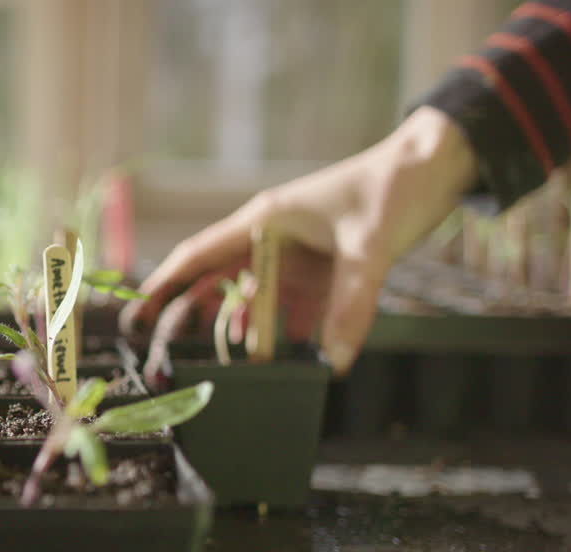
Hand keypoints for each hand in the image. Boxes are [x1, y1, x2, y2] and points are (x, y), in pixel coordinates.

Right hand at [120, 107, 476, 383]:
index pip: (199, 257)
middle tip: (165, 352)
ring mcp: (293, 254)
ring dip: (238, 329)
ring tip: (222, 365)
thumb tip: (335, 361)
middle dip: (189, 316)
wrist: (433, 168)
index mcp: (264, 221)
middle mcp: (270, 238)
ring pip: (250, 298)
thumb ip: (350, 303)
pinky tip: (275, 355)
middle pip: (216, 282)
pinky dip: (280, 329)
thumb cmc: (392, 189)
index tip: (136, 316)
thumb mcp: (370, 247)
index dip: (163, 286)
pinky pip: (288, 305)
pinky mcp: (319, 268)